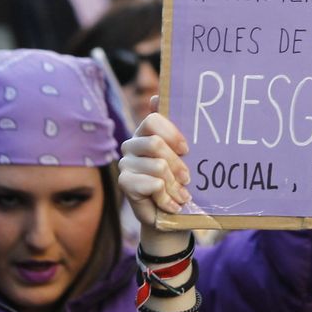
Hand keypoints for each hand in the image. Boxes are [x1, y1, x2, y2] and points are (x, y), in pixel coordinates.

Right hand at [119, 106, 192, 229]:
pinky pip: (152, 184)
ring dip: (175, 185)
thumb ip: (175, 126)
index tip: (186, 149)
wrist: (170, 215)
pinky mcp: (124, 182)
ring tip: (182, 196)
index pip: (153, 120)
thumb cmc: (179, 180)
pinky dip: (166, 197)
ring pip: (157, 166)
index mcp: (146, 131)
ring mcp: (126, 162)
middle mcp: (132, 143)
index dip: (172, 134)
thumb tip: (156, 95)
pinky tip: (171, 205)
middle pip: (155, 144)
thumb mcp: (183, 154)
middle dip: (177, 164)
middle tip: (188, 179)